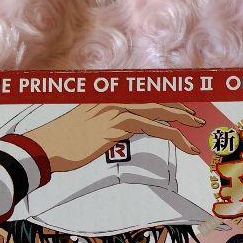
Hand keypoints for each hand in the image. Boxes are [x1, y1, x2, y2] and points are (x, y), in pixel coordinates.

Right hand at [25, 103, 204, 173]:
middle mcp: (113, 98)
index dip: (164, 100)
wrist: (43, 147)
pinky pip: (153, 127)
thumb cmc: (61, 144)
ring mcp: (115, 110)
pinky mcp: (117, 125)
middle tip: (198, 117)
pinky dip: (173, 135)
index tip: (181, 106)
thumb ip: (106, 127)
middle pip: (154, 98)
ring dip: (182, 120)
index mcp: (106, 97)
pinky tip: (185, 144)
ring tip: (198, 130)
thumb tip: (119, 134)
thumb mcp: (86, 130)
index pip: (142, 94)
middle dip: (179, 106)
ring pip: (159, 111)